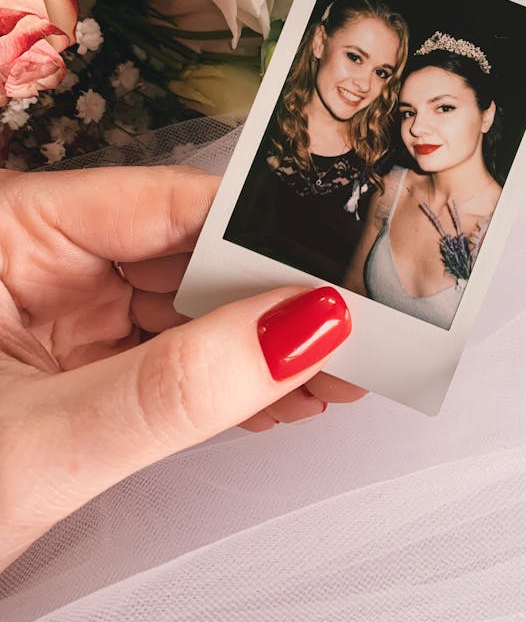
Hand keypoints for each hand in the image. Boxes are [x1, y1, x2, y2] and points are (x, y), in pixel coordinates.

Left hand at [0, 165, 364, 569]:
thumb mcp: (44, 446)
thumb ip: (175, 389)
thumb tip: (308, 327)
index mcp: (8, 231)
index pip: (162, 203)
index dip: (261, 233)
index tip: (342, 264)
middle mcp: (39, 257)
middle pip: (187, 254)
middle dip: (276, 299)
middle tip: (365, 327)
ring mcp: (61, 311)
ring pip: (188, 309)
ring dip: (264, 347)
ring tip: (346, 373)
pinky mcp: (79, 362)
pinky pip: (170, 356)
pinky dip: (226, 382)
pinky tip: (289, 398)